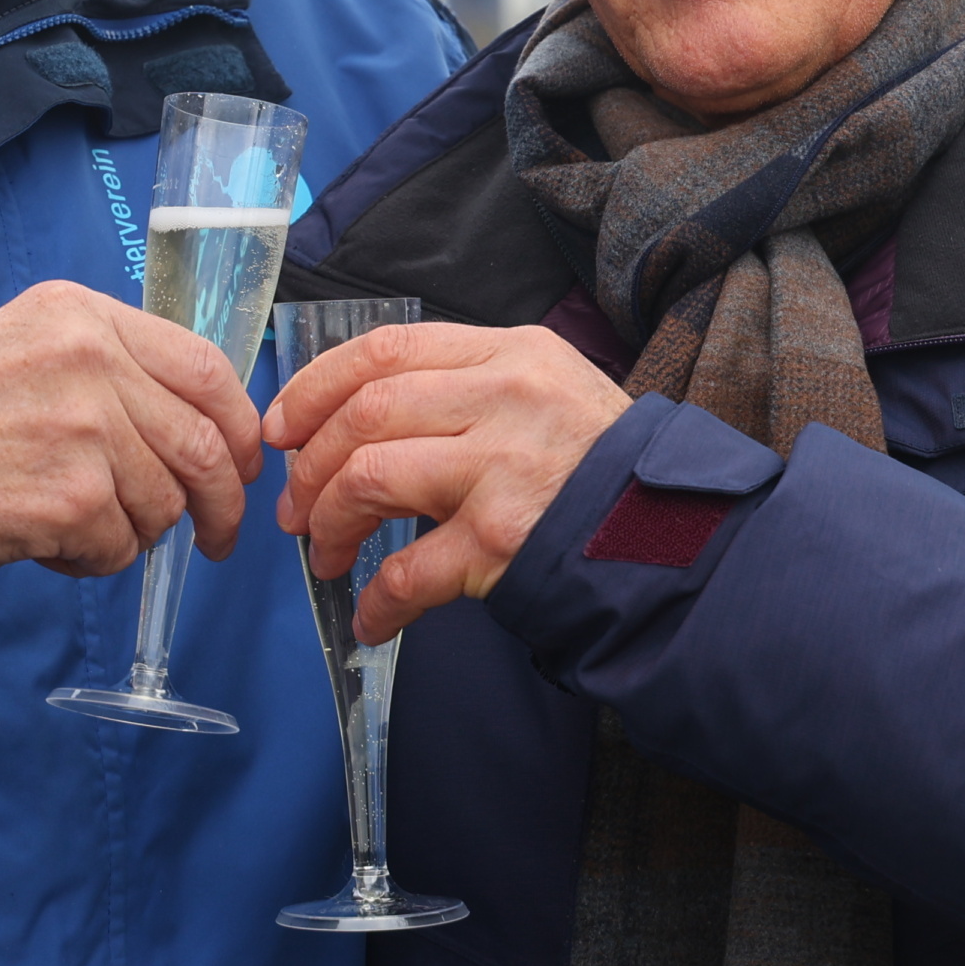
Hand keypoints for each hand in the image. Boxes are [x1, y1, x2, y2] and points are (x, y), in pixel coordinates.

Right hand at [0, 281, 260, 584]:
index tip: (244, 463)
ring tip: (66, 527)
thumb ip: (105, 370)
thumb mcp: (22, 353)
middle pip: (204, 443)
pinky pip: (119, 549)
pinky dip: (89, 562)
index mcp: (81, 315)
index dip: (238, 426)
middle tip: (213, 538)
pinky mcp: (68, 496)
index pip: (205, 367)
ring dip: (130, 534)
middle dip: (220, 503)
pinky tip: (38, 543)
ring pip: (165, 504)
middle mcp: (89, 357)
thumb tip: (194, 427)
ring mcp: (83, 425)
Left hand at [265, 323, 630, 643]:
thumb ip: (465, 385)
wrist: (681, 537)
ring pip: (371, 477)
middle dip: (311, 465)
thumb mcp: (545, 390)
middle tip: (296, 509)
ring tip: (327, 555)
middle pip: (365, 412)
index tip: (282, 426)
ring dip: (331, 523)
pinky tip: (371, 616)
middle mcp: (505, 397)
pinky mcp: (506, 540)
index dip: (316, 387)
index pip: (384, 349)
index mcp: (509, 352)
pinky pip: (409, 570)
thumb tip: (355, 413)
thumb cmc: (601, 469)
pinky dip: (377, 599)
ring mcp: (506, 467)